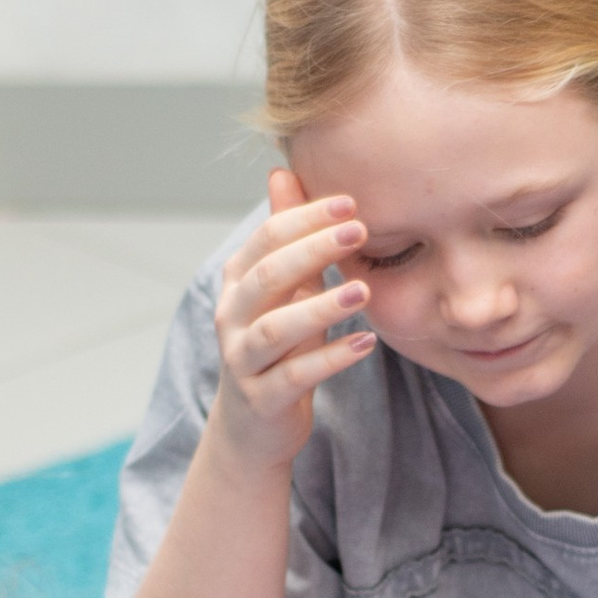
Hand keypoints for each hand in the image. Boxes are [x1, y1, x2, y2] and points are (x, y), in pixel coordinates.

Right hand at [208, 171, 376, 471]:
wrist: (253, 426)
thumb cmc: (276, 346)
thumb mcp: (281, 289)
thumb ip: (284, 237)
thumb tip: (281, 172)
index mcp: (237, 283)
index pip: (266, 240)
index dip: (305, 218)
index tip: (351, 202)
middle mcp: (232, 318)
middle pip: (266, 276)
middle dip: (311, 250)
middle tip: (358, 231)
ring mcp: (242, 360)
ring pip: (275, 329)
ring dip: (320, 306)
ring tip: (362, 291)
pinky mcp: (262, 398)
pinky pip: (294, 376)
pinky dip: (330, 359)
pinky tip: (365, 344)